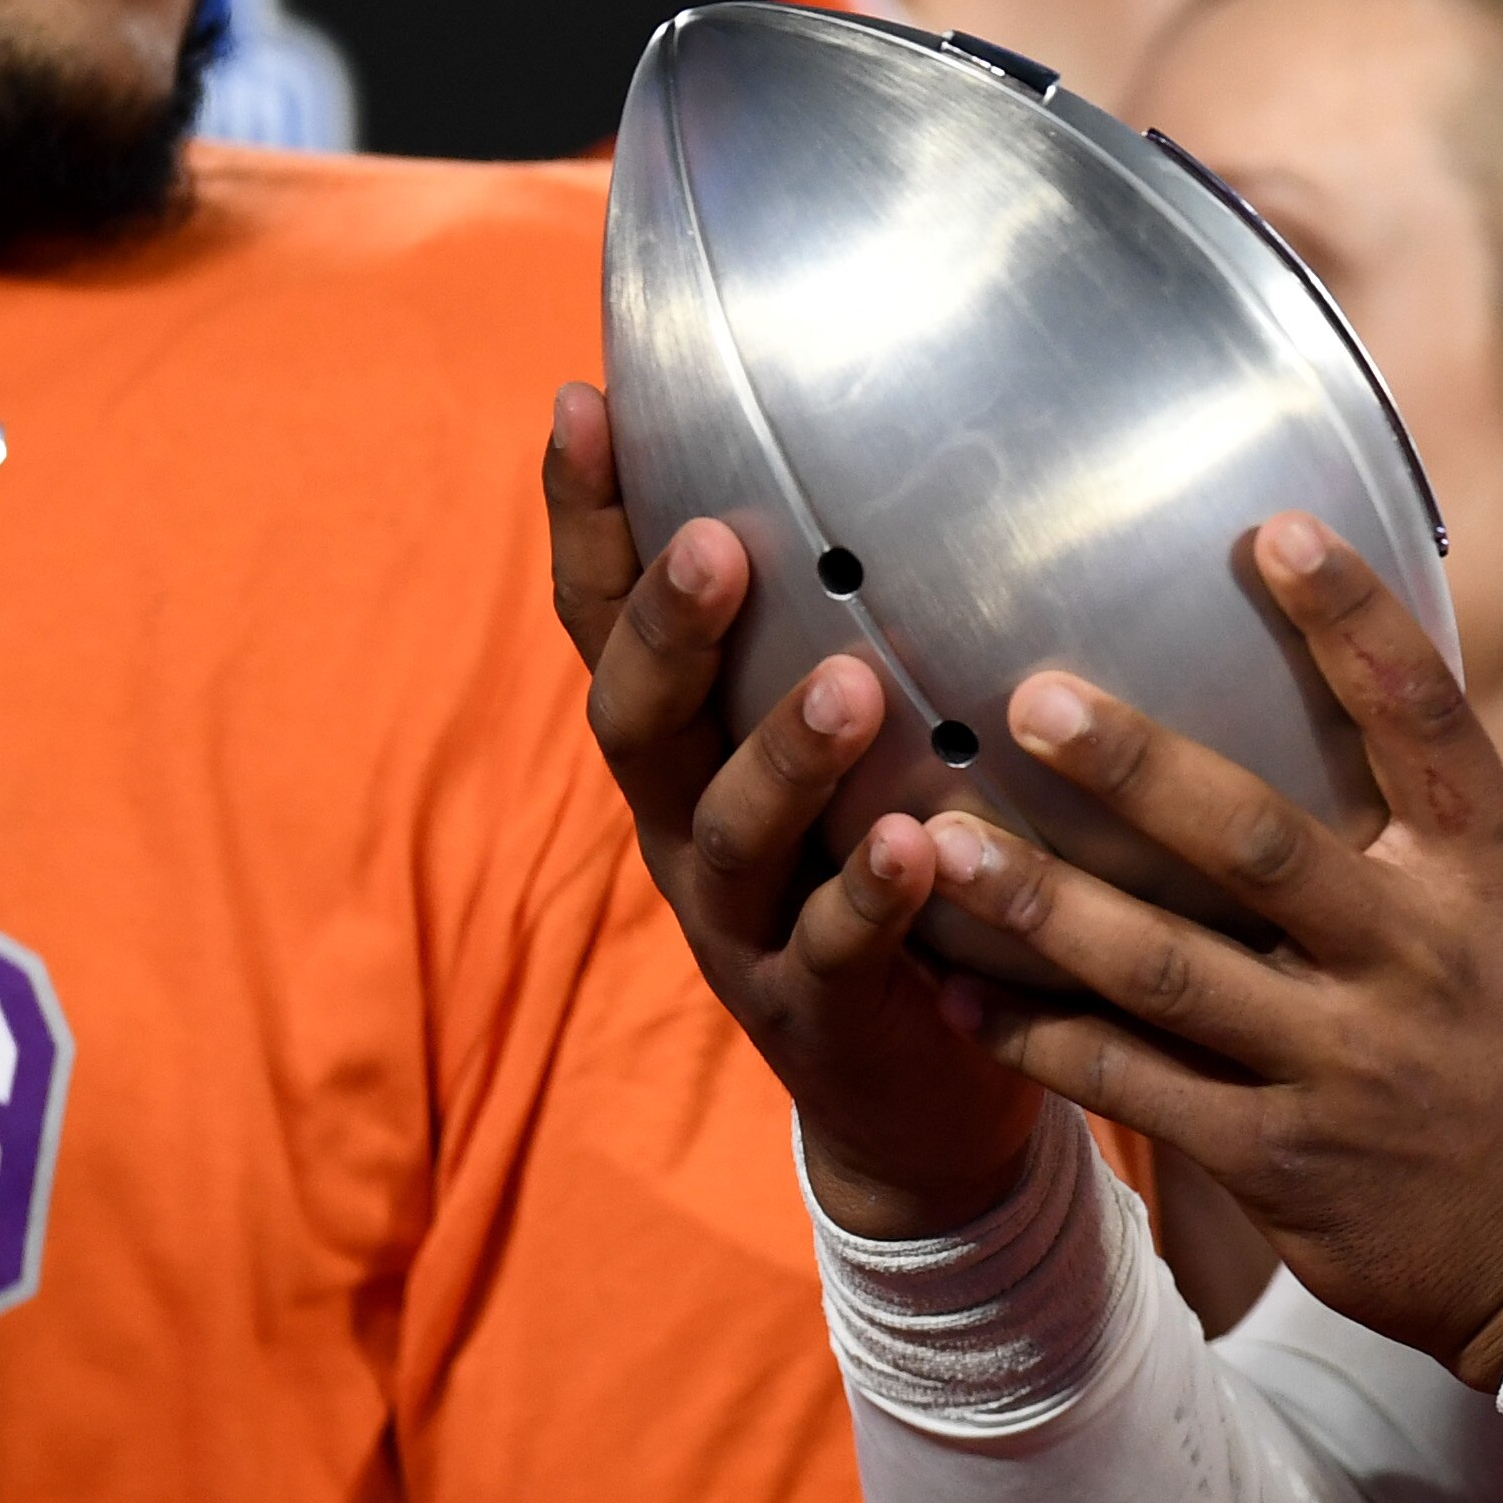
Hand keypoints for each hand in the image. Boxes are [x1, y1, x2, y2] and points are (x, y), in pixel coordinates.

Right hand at [544, 383, 1043, 1236]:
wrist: (909, 1100)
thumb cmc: (882, 876)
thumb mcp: (841, 754)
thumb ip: (837, 633)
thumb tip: (895, 456)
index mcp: (683, 752)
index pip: (605, 623)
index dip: (585, 523)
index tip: (584, 402)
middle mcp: (687, 829)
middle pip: (640, 722)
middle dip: (666, 631)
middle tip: (712, 547)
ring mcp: (744, 927)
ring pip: (737, 834)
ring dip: (786, 755)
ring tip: (853, 686)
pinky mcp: (819, 1012)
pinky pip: (836, 951)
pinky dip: (872, 897)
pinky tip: (918, 845)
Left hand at [916, 513, 1502, 1387]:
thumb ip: (1433, 824)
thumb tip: (1349, 678)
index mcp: (1491, 878)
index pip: (1425, 722)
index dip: (1353, 620)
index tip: (1271, 529)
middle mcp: (1417, 959)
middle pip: (1258, 843)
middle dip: (1135, 769)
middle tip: (1028, 697)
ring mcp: (1345, 1065)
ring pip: (1165, 970)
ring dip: (1042, 904)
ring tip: (931, 842)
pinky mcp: (1280, 1160)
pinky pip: (1134, 1085)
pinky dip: (1037, 1037)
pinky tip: (955, 990)